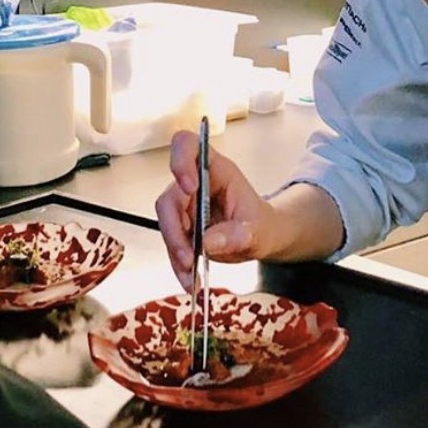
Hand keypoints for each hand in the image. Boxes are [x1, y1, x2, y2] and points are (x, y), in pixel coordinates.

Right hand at [155, 130, 277, 288]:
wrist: (261, 239)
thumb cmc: (261, 223)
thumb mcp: (258, 230)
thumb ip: (238, 234)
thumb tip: (209, 243)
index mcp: (216, 170)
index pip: (187, 146)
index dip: (181, 161)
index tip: (189, 186)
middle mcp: (195, 184)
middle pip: (170, 196)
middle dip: (175, 229)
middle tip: (188, 256)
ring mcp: (185, 206)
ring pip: (167, 224)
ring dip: (176, 252)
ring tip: (192, 276)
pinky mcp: (181, 228)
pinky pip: (172, 244)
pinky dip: (179, 264)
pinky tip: (191, 281)